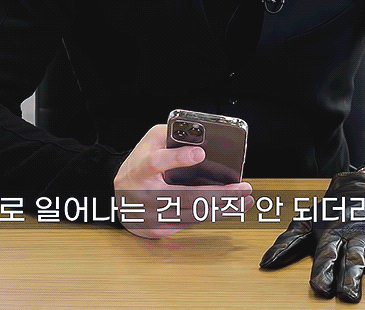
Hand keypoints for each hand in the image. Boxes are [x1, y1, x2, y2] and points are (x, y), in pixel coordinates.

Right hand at [113, 124, 252, 238]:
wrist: (120, 195)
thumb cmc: (140, 164)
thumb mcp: (150, 142)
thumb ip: (172, 135)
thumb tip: (202, 134)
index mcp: (140, 168)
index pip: (157, 162)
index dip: (178, 158)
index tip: (199, 154)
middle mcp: (144, 194)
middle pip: (185, 196)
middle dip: (219, 193)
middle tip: (242, 188)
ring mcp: (151, 215)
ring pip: (192, 215)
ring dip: (223, 208)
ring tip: (243, 200)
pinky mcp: (158, 230)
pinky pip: (190, 224)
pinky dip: (210, 216)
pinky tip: (227, 210)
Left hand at [260, 172, 364, 301]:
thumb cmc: (335, 210)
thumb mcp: (309, 221)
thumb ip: (288, 242)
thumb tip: (265, 264)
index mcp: (334, 233)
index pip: (327, 254)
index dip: (322, 271)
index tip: (318, 287)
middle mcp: (357, 237)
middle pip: (354, 260)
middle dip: (351, 278)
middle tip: (348, 297)